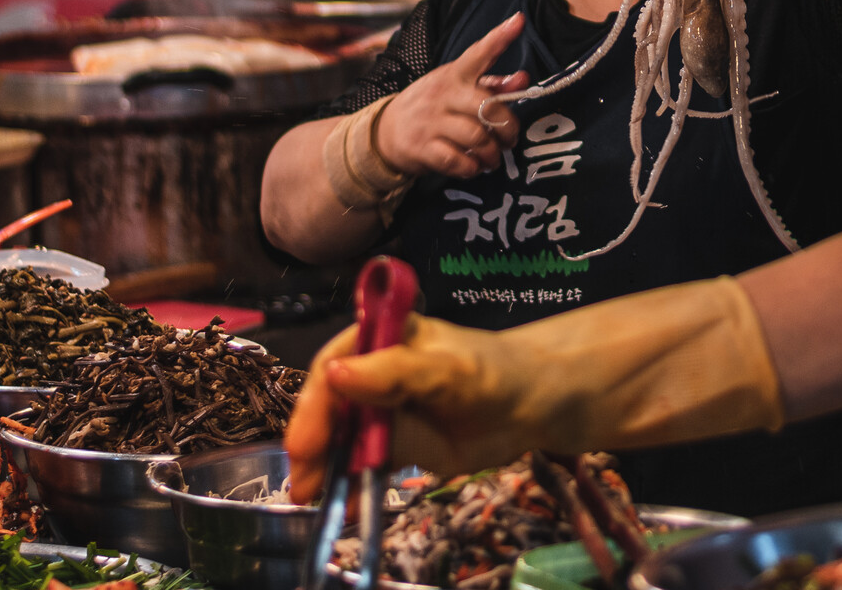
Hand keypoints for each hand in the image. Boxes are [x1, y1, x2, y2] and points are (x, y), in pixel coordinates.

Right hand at [284, 277, 783, 504]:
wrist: (538, 407)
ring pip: (341, 439)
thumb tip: (336, 374)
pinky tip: (343, 506)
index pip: (335, 365)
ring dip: (324, 468)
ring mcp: (383, 409)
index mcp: (383, 336)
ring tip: (314, 500)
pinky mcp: (397, 444)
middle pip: (330, 405)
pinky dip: (351, 485)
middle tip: (303, 480)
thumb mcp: (451, 369)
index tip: (308, 442)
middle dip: (314, 442)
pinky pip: (364, 464)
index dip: (317, 404)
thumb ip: (395, 373)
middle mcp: (375, 370)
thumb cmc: (499, 372)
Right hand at [373, 14, 526, 178]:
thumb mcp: (457, 87)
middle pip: (486, 107)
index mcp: (454, 74)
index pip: (478, 53)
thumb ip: (492, 83)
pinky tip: (474, 166)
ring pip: (476, 138)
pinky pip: (457, 161)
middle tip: (510, 138)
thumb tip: (524, 79)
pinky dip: (472, 168)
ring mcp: (430, 121)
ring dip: (492, 153)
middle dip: (507, 128)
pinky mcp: (422, 148)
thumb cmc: (433, 105)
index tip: (518, 20)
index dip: (499, 38)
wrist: (384, 131)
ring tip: (494, 157)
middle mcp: (442, 94)